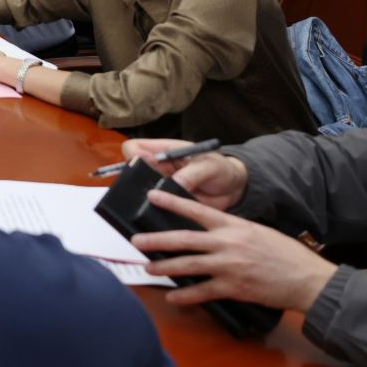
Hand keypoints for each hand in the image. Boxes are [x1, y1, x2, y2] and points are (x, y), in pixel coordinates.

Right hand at [118, 140, 249, 209]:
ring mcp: (160, 187)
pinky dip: (157, 214)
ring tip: (156, 208)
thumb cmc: (221, 169)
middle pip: (131, 171)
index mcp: (163, 151)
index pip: (133, 148)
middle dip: (134, 183)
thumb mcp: (209, 166)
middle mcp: (156, 168)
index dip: (133, 156)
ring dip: (145, 201)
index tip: (145, 166)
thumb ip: (192, 173)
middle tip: (148, 192)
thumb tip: (175, 185)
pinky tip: (165, 219)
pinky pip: (155, 209)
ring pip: (140, 193)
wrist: (234, 189)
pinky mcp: (167, 204)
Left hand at [132, 191, 336, 313]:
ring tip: (149, 268)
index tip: (152, 196)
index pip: (197, 210)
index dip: (173, 202)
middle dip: (157, 239)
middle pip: (184, 239)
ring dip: (165, 267)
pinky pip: (203, 292)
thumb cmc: (286, 254)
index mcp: (235, 226)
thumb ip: (233, 230)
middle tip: (137, 240)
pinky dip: (185, 296)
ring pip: (189, 265)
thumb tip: (209, 231)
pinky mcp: (234, 288)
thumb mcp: (258, 232)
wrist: (308, 279)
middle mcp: (228, 243)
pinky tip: (173, 297)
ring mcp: (230, 266)